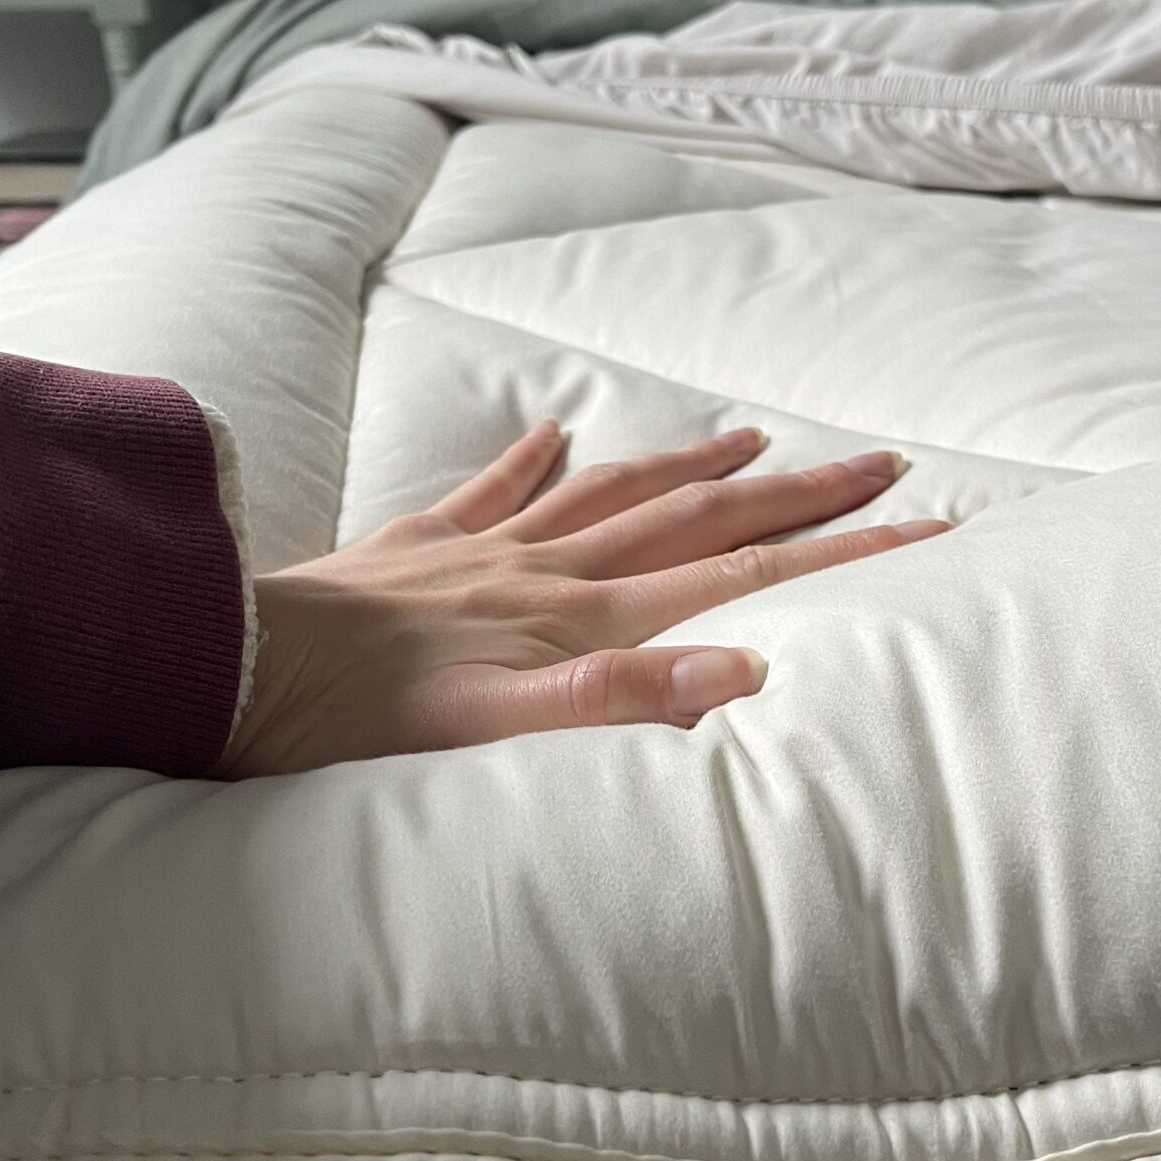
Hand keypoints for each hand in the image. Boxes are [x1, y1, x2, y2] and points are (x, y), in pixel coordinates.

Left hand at [217, 421, 945, 774]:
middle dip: (796, 492)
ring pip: (611, 494)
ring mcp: (485, 554)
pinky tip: (553, 432)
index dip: (836, 549)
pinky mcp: (422, 550)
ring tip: (750, 436)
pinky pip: (492, 491)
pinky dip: (532, 462)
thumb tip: (747, 670)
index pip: (737, 574)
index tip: (924, 523)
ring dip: (689, 467)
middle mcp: (546, 573)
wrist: (236, 672)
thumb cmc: (363, 719)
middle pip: (694, 518)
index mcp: (580, 619)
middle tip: (881, 458)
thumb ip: (625, 698)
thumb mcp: (503, 728)